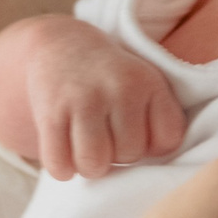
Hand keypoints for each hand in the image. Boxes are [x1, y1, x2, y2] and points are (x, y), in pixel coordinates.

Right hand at [18, 17, 184, 179]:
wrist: (59, 45)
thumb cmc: (108, 79)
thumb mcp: (142, 83)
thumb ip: (157, 121)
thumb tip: (147, 173)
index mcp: (148, 82)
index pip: (167, 141)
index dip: (151, 145)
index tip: (137, 132)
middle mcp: (119, 88)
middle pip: (130, 155)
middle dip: (118, 155)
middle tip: (107, 137)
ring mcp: (83, 100)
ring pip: (94, 164)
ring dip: (90, 166)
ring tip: (87, 149)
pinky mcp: (51, 112)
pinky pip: (60, 164)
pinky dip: (62, 168)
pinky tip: (64, 151)